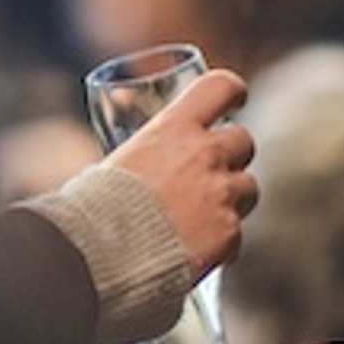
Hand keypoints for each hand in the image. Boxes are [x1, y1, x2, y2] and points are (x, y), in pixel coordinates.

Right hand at [101, 68, 258, 276]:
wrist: (99, 256)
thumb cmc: (94, 210)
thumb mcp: (117, 162)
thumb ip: (147, 157)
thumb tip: (143, 166)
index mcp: (174, 128)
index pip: (220, 87)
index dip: (233, 91)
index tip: (236, 101)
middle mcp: (204, 155)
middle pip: (244, 141)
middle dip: (231, 157)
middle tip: (210, 176)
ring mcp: (221, 194)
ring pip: (249, 188)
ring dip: (231, 200)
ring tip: (199, 220)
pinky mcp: (228, 233)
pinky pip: (237, 233)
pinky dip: (221, 243)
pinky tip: (194, 252)